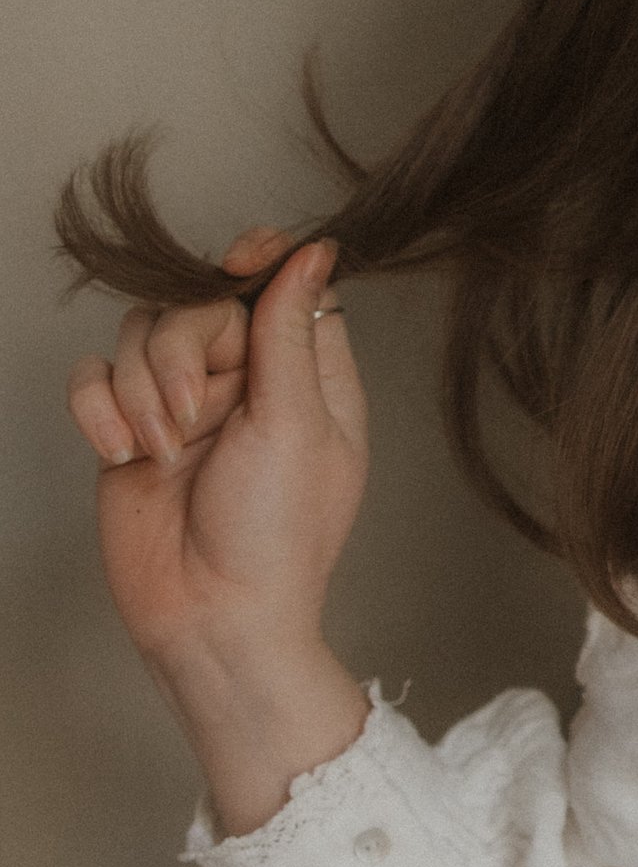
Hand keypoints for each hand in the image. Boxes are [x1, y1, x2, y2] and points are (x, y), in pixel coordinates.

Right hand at [66, 227, 373, 828]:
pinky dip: (99, 408)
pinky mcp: (127, 431)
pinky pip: (92, 379)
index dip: (258, 261)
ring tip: (162, 450)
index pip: (280, 285)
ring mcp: (182, 405)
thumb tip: (315, 250)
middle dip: (182, 351)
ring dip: (141, 388)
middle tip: (192, 416)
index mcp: (305, 376)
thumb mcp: (296, 424)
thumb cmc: (277, 534)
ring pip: (138, 336)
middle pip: (196, 304)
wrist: (213, 617)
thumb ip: (291, 333)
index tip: (239, 260)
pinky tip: (121, 452)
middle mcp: (244, 382)